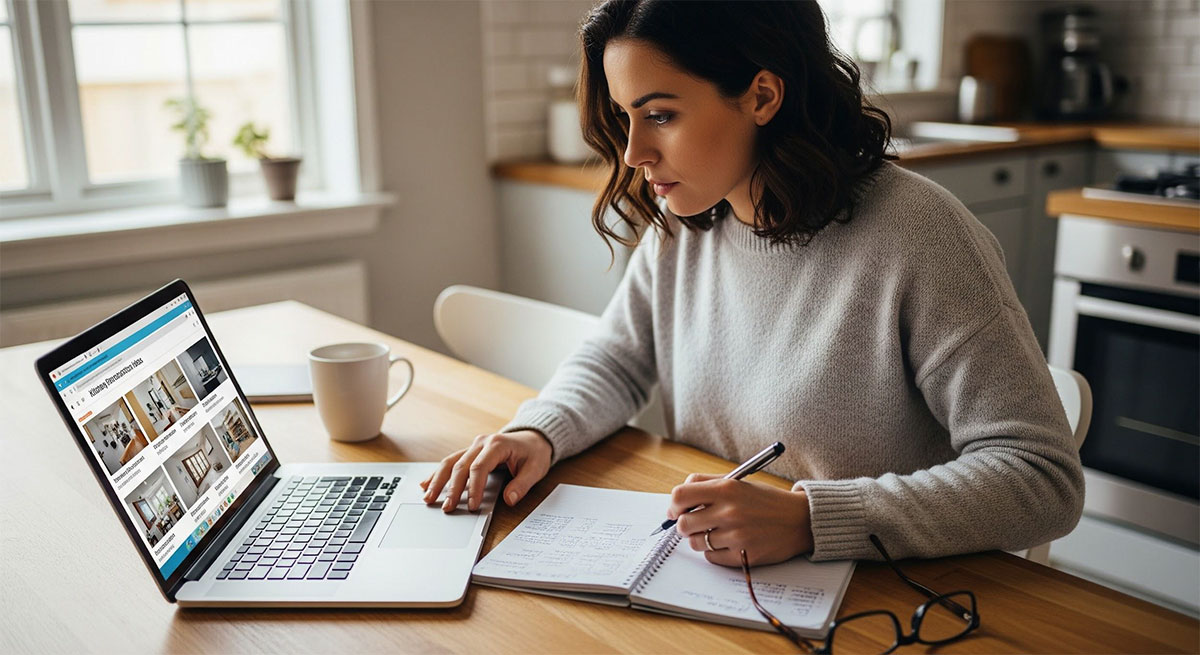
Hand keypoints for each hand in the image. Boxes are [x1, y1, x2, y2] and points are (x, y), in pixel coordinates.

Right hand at [418, 429, 552, 512]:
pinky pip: (450, 462)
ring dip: (438, 480)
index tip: (472, 506)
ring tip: (428, 497)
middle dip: (452, 488)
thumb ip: (522, 485)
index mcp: (497, 445)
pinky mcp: (469, 452)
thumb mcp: (536, 469)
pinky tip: (425, 484)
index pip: (479, 467)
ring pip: (450, 462)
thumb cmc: (534, 453)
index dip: (474, 488)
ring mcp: (473, 446)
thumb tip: (509, 500)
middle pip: (460, 465)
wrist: (534, 438)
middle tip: (447, 508)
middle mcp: (481, 443)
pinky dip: (437, 473)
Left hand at [667, 473, 813, 566]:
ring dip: (700, 539)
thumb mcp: (739, 482)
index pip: (680, 496)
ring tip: (716, 532)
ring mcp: (736, 536)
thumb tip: (678, 498)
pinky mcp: (743, 556)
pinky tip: (728, 543)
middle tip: (695, 524)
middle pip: (683, 524)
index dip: (674, 506)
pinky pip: (711, 557)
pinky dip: (714, 552)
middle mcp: (729, 512)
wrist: (800, 520)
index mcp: (726, 489)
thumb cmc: (766, 501)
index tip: (676, 511)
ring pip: (696, 542)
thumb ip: (707, 484)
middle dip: (685, 525)